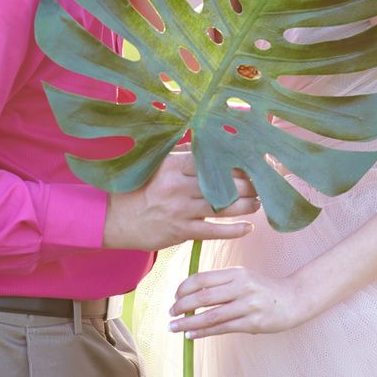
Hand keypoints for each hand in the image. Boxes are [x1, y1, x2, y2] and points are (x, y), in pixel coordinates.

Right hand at [103, 151, 258, 249]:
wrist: (114, 218)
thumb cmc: (138, 188)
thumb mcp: (156, 165)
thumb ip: (182, 156)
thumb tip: (208, 144)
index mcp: (173, 166)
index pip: (212, 161)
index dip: (234, 162)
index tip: (250, 161)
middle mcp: (179, 187)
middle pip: (222, 183)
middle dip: (246, 183)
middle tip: (261, 182)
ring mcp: (181, 211)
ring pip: (222, 207)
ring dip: (245, 205)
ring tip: (259, 202)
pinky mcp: (181, 232)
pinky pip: (214, 231)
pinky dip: (233, 230)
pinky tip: (248, 228)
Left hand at [168, 266, 302, 338]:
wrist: (293, 299)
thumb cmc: (263, 289)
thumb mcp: (243, 277)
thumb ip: (222, 283)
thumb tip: (192, 293)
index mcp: (236, 272)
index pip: (203, 278)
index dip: (184, 287)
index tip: (174, 296)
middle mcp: (241, 286)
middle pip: (203, 297)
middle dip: (182, 306)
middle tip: (170, 312)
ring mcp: (247, 305)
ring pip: (210, 316)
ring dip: (188, 323)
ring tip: (174, 327)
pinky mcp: (252, 323)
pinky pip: (222, 329)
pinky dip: (203, 333)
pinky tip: (191, 335)